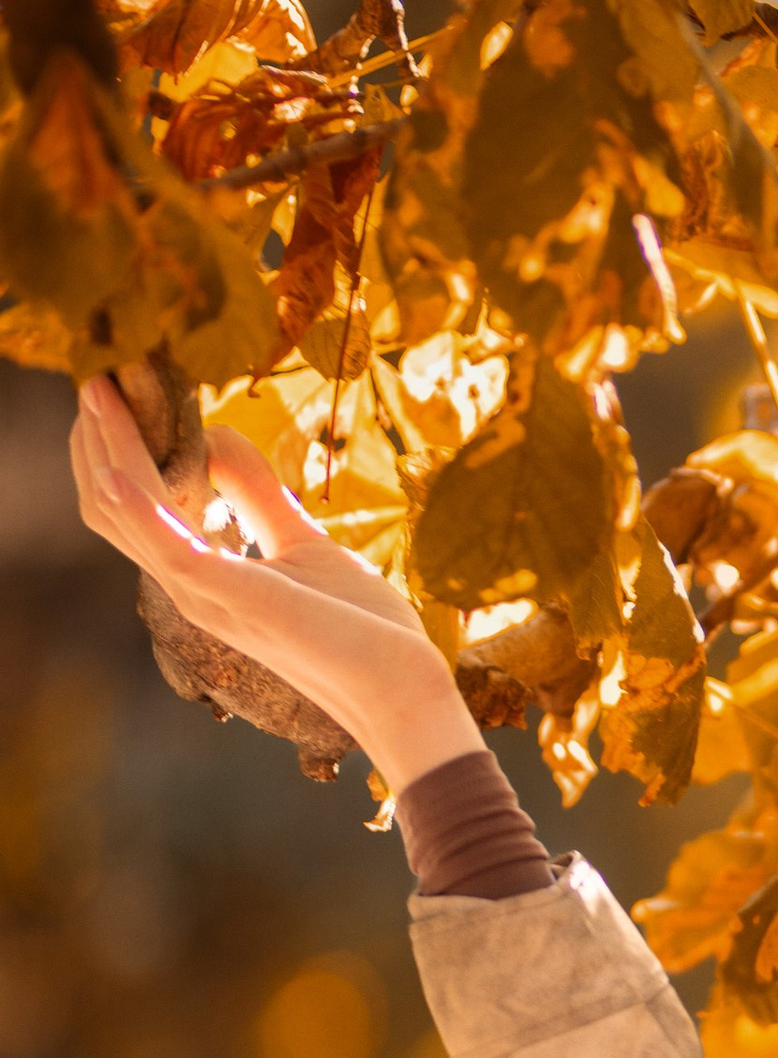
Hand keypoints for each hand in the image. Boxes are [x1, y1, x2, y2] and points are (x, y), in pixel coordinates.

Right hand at [71, 379, 482, 795]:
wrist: (399, 687)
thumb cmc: (359, 627)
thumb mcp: (302, 541)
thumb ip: (257, 495)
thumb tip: (217, 435)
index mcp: (201, 574)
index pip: (130, 506)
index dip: (117, 446)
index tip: (120, 387)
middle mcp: (188, 585)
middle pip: (109, 504)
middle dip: (99, 437)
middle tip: (97, 370)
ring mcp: (202, 593)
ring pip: (122, 512)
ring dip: (108, 447)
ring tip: (99, 386)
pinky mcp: (228, 597)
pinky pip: (165, 542)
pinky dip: (137, 499)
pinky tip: (117, 459)